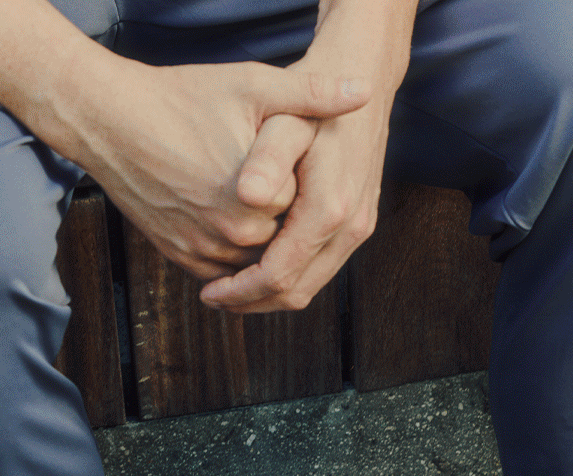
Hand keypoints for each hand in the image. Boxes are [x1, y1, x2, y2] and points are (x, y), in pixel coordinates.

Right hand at [75, 58, 369, 278]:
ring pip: (252, 259)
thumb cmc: (182, 98)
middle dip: (285, 215)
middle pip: (280, 237)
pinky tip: (238, 226)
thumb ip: (311, 94)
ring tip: (263, 205)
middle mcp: (232, 236)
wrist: (113, 122)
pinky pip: (221, 269)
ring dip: (261, 241)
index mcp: (259, 201)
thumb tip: (364, 91)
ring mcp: (203, 252)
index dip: (302, 181)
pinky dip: (233, 255)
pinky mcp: (180, 257)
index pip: (302, 207)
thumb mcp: (252, 86)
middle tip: (283, 187)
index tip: (301, 161)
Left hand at [200, 85, 392, 311]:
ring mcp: (358, 228)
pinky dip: (287, 277)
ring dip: (268, 295)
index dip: (240, 291)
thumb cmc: (314, 94)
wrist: (363, 76)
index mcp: (329, 208)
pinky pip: (320, 269)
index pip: (279, 274)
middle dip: (251, 301)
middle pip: (296, 292)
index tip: (208, 293)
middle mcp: (350, 226)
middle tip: (213, 298)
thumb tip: (248, 196)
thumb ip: (268, 158)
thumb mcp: (284, 118)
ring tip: (230, 290)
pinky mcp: (358, 224)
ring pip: (310, 287)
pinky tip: (257, 268)